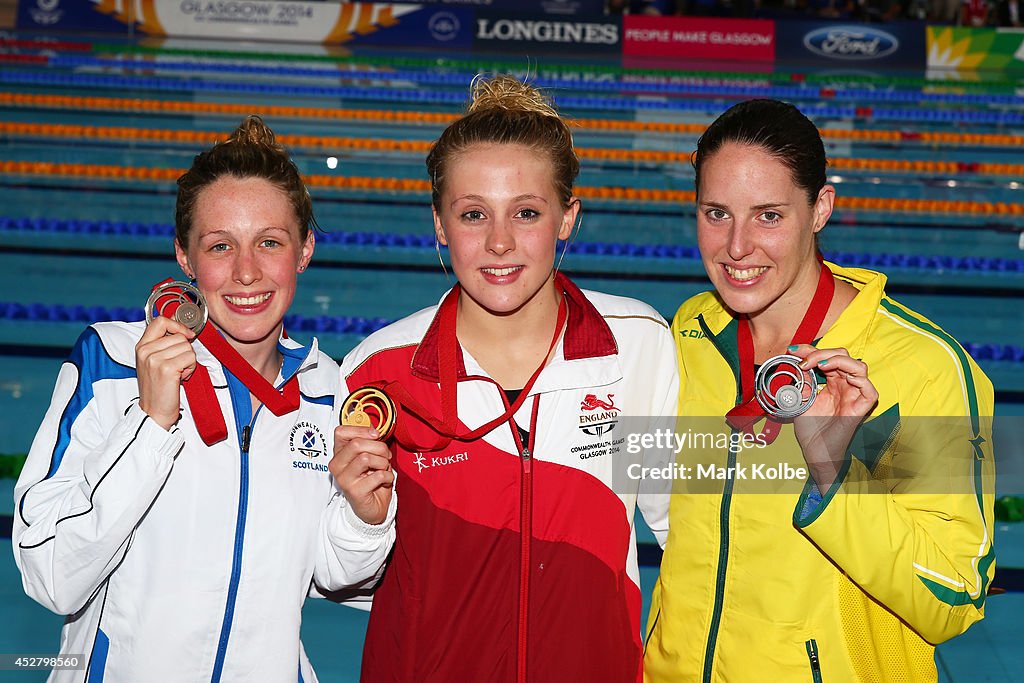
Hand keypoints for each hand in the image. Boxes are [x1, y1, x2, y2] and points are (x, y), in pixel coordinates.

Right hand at [136, 316, 196, 429]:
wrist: (153, 412)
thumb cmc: (157, 388)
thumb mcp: (153, 361)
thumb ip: (163, 343)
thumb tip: (178, 323)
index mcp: (141, 346)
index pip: (160, 321)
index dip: (177, 325)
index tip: (187, 334)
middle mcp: (145, 351)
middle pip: (179, 336)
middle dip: (185, 350)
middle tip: (178, 366)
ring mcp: (155, 359)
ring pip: (187, 346)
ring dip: (189, 361)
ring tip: (178, 373)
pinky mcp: (167, 368)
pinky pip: (190, 357)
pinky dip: (191, 368)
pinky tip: (181, 378)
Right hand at [329, 425, 394, 525]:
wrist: (373, 507)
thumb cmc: (372, 480)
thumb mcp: (370, 456)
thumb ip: (369, 442)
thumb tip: (374, 431)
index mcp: (339, 454)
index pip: (341, 432)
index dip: (361, 430)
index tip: (375, 435)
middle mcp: (337, 465)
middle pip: (356, 444)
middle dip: (378, 447)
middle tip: (385, 456)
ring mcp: (344, 479)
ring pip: (366, 458)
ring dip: (383, 462)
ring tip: (383, 469)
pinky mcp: (354, 492)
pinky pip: (377, 475)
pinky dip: (388, 476)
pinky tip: (384, 481)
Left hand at [788, 344, 878, 491]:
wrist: (814, 451)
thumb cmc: (810, 429)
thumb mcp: (802, 398)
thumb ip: (803, 380)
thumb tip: (797, 359)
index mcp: (832, 382)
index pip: (827, 357)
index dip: (811, 350)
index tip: (793, 350)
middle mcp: (845, 386)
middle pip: (843, 356)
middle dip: (823, 353)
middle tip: (804, 361)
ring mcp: (854, 396)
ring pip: (859, 367)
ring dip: (839, 360)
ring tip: (821, 365)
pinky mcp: (862, 409)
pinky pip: (870, 390)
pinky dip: (859, 379)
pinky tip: (841, 377)